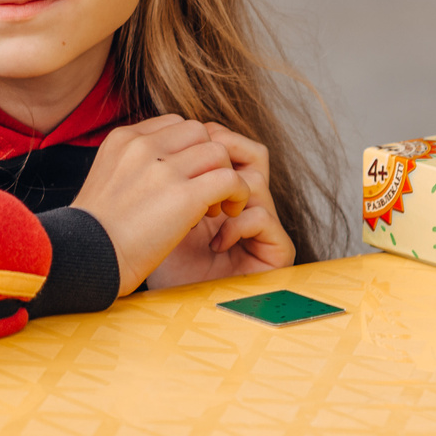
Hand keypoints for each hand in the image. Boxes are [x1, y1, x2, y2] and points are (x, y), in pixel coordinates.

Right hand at [73, 115, 251, 294]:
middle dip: (209, 159)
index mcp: (122, 140)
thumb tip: (168, 168)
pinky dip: (237, 193)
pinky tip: (229, 212)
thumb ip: (135, 165)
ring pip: (218, 152)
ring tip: (217, 206)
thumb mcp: (108, 180)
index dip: (188, 151)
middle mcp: (142, 146)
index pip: (174, 125)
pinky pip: (229, 179)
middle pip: (199, 132)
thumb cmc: (95, 233)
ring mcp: (163, 170)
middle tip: (206, 192)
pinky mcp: (183, 196)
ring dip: (225, 176)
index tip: (186, 179)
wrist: (84, 260)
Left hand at [142, 124, 295, 288]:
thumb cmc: (159, 256)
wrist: (168, 303)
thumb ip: (168, 171)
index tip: (179, 150)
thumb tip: (167, 132)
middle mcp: (246, 202)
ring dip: (224, 193)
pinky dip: (236, 226)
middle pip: (252, 153)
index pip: (227, 144)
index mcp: (220, 188)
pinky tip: (213, 243)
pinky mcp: (276, 250)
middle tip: (197, 168)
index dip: (207, 139)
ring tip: (200, 215)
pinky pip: (263, 218)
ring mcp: (264, 226)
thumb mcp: (159, 205)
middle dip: (223, 153)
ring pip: (257, 181)